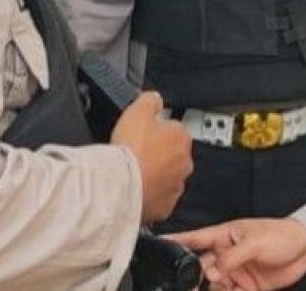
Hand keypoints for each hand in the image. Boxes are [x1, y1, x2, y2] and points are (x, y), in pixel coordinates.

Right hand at [110, 91, 192, 221]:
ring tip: (134, 172)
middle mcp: (184, 163)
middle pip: (172, 155)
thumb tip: (155, 98)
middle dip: (157, 154)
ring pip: (166, 177)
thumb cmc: (130, 151)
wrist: (121, 186)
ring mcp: (175, 186)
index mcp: (181, 138)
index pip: (173, 129)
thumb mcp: (137, 111)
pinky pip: (158, 198)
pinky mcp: (164, 207)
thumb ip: (150, 100)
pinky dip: (149, 195)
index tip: (143, 134)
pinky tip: (134, 189)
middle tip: (136, 153)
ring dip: (154, 175)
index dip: (156, 130)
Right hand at [167, 218, 305, 290]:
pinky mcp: (246, 287)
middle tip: (196, 280)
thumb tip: (210, 272)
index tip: (159, 245)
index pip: (194, 239)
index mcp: (224, 236)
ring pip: (212, 284)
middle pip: (200, 267)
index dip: (176, 242)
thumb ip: (230, 259)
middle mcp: (226, 254)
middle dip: (194, 275)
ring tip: (222, 285)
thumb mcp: (253, 243)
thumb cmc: (281, 235)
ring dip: (211, 288)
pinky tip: (232, 290)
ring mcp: (235, 271)